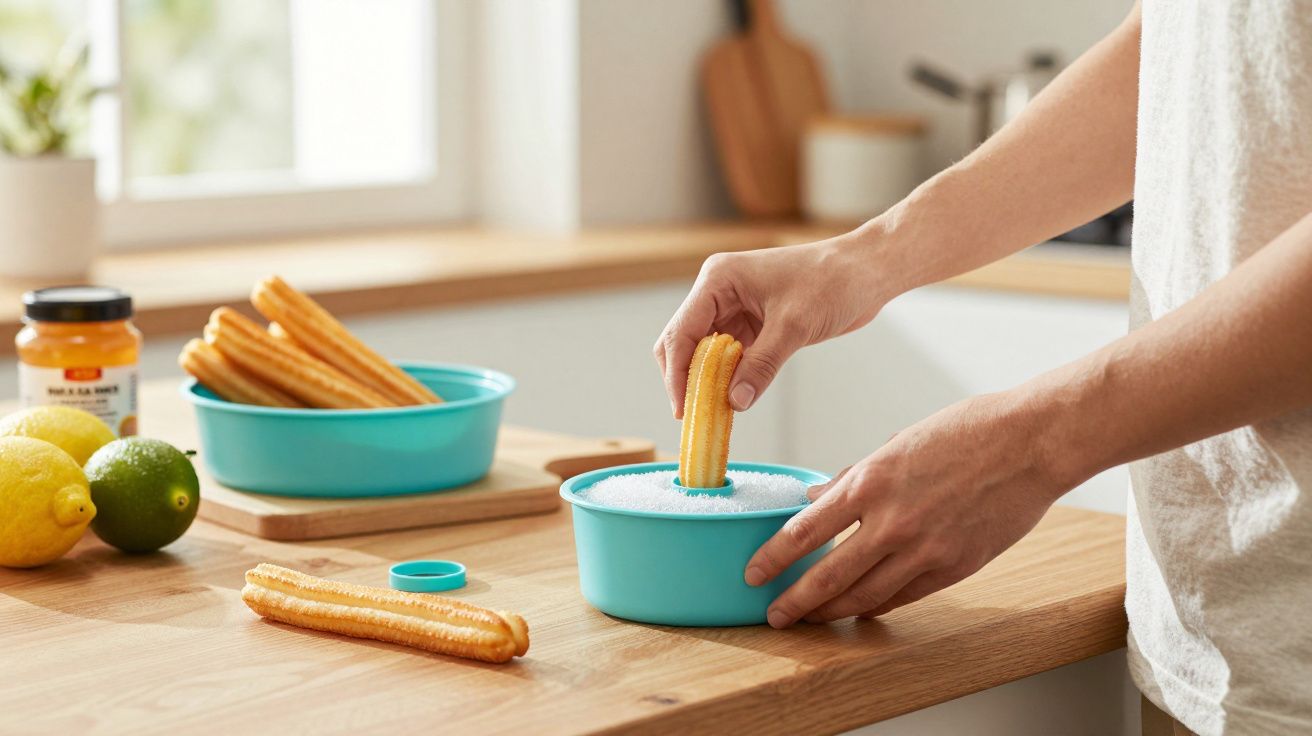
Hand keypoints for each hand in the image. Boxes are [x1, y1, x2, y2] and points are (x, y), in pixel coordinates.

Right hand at [654, 234, 890, 416]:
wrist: (867, 272)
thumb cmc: (832, 282)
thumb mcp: (794, 326)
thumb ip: (761, 365)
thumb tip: (733, 402)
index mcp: (718, 280)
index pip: (682, 331)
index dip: (677, 373)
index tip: (683, 409)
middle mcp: (719, 292)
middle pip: (685, 342)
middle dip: (686, 378)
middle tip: (695, 415)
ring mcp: (735, 308)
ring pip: (705, 352)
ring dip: (707, 381)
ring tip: (712, 413)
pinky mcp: (753, 323)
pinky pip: (729, 356)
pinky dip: (727, 378)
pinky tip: (731, 399)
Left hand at [745, 391, 1077, 627]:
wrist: (1032, 443)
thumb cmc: (967, 431)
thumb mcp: (897, 443)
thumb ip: (854, 476)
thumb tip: (816, 497)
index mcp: (871, 481)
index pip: (804, 532)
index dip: (773, 559)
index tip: (754, 574)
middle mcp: (892, 521)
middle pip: (827, 576)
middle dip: (795, 602)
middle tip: (775, 614)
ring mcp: (924, 549)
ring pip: (864, 596)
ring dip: (832, 612)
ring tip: (812, 618)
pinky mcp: (954, 567)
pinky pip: (904, 596)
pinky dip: (878, 605)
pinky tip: (862, 610)